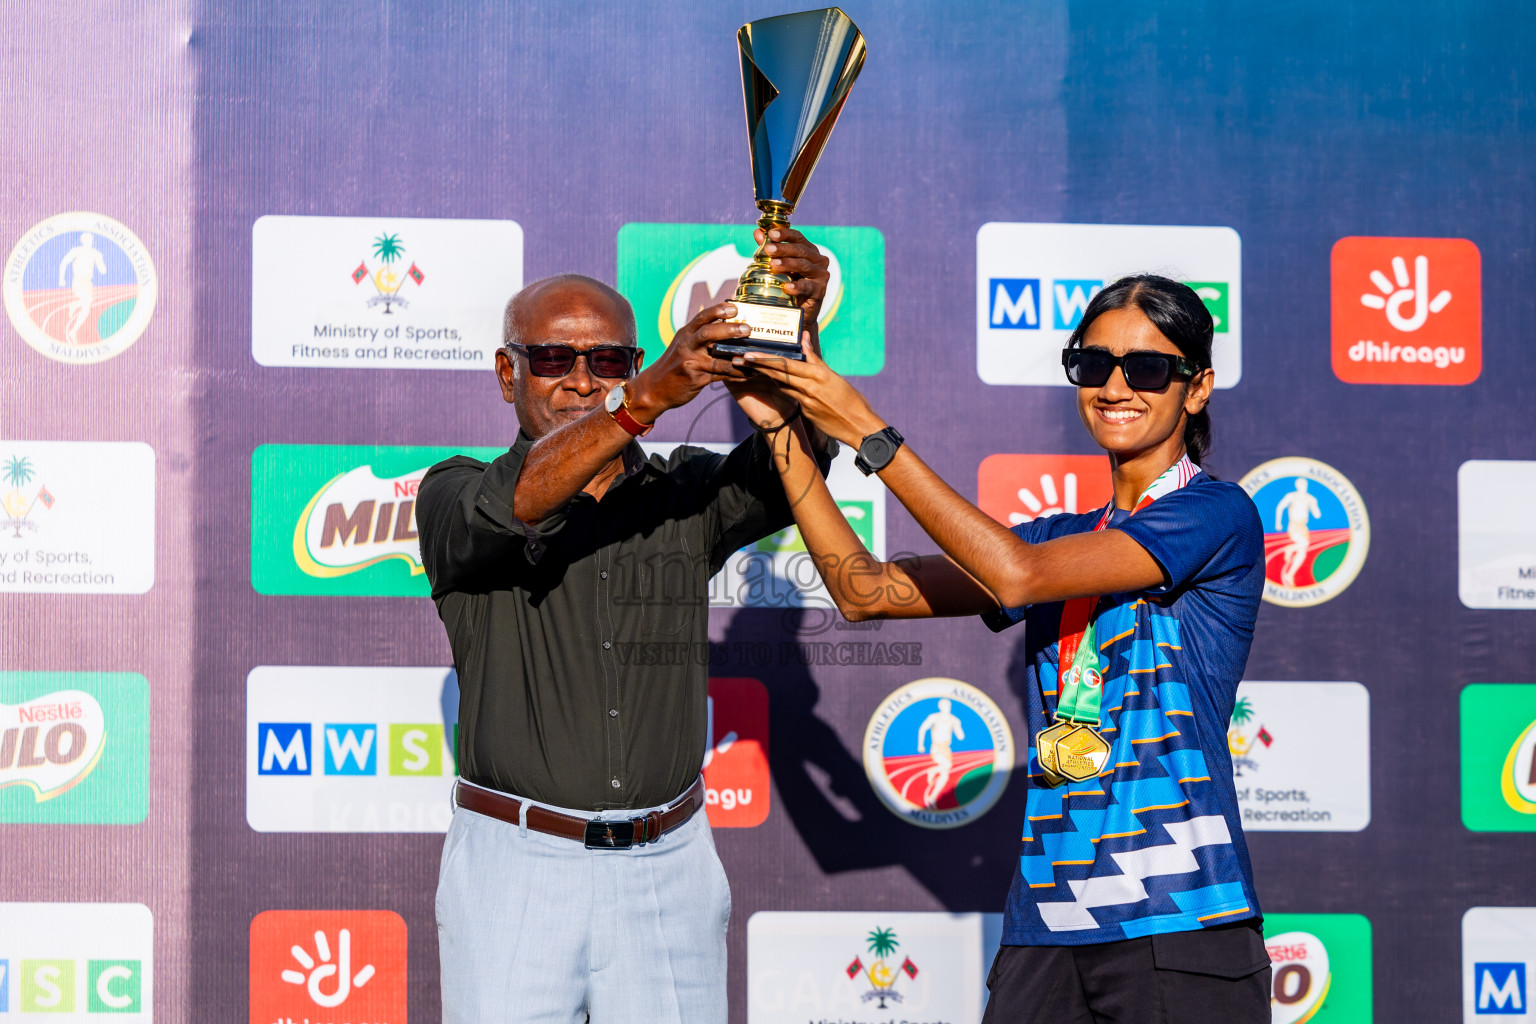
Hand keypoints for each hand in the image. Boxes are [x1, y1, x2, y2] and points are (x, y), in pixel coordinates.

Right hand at [626, 301, 749, 421]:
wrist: (654, 389)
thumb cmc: (674, 364)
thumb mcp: (683, 345)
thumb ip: (700, 335)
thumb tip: (726, 321)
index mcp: (685, 334)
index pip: (702, 317)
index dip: (718, 310)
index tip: (735, 307)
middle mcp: (687, 346)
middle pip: (708, 333)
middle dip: (729, 330)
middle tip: (748, 329)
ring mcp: (691, 363)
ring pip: (717, 359)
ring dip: (738, 358)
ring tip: (754, 356)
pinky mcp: (696, 379)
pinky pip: (720, 376)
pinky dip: (736, 375)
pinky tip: (749, 374)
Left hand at [736, 335, 884, 446]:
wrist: (859, 426)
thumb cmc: (851, 399)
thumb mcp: (833, 376)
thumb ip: (815, 359)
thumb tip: (804, 337)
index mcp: (818, 375)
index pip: (787, 364)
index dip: (767, 359)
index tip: (750, 354)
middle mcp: (809, 387)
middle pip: (778, 374)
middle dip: (758, 367)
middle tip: (739, 360)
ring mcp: (806, 401)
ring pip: (780, 386)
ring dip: (763, 377)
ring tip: (747, 369)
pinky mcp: (806, 412)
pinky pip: (788, 397)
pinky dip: (776, 389)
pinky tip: (766, 384)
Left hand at [755, 226, 829, 323]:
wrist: (799, 312)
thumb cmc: (789, 284)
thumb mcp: (779, 265)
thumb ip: (770, 249)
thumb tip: (757, 233)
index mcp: (809, 250)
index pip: (798, 237)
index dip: (785, 234)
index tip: (771, 234)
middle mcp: (818, 260)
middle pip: (800, 250)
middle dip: (783, 249)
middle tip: (767, 249)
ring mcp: (821, 275)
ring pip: (804, 266)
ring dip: (787, 264)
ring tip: (773, 264)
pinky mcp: (820, 291)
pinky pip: (808, 287)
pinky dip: (797, 287)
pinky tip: (786, 287)